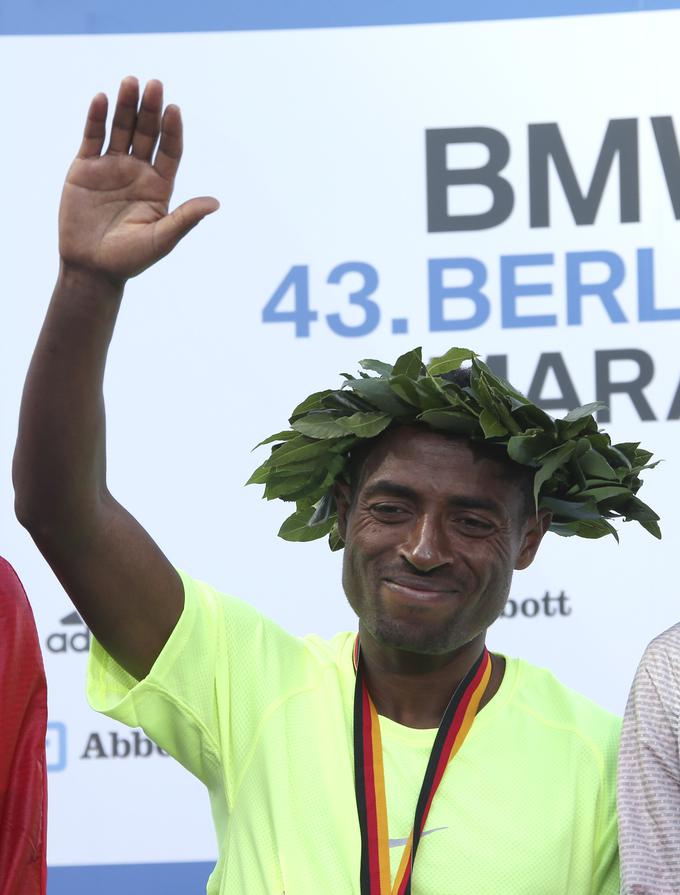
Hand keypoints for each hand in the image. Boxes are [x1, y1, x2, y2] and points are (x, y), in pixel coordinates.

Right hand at [59, 76, 218, 284]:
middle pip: (146, 133)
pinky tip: (102, 99)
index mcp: (159, 186)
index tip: (174, 109)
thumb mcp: (162, 239)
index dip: (172, 130)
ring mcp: (111, 167)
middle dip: (150, 110)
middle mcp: (137, 172)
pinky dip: (96, 118)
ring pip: (120, 129)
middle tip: (154, 84)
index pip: (170, 151)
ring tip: (130, 82)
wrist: (92, 268)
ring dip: (125, 106)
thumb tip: (215, 203)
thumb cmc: (130, 259)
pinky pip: (92, 137)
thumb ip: (186, 218)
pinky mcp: (85, 168)